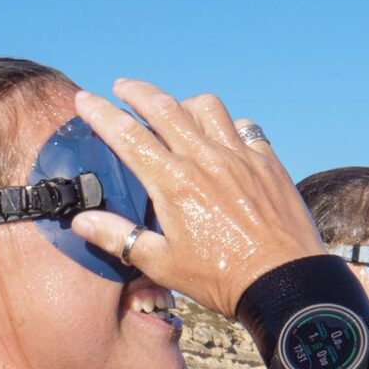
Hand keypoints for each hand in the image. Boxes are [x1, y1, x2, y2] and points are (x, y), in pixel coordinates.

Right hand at [69, 81, 324, 316]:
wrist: (285, 282)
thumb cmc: (221, 278)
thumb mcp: (162, 264)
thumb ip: (119, 237)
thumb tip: (82, 221)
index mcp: (174, 182)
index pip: (128, 135)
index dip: (101, 113)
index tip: (85, 98)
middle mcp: (206, 159)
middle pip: (165, 107)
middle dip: (137, 91)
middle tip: (123, 86)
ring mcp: (241, 157)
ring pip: (208, 107)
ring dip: (185, 102)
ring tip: (175, 109)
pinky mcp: (268, 163)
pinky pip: (246, 128)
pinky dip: (229, 125)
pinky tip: (224, 136)